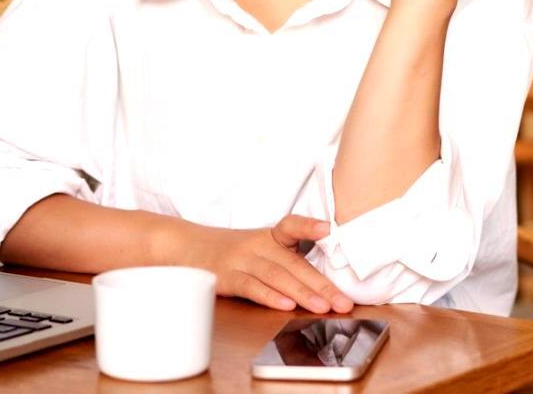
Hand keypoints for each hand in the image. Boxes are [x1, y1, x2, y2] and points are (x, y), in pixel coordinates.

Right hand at [176, 214, 354, 313]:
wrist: (188, 247)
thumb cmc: (234, 252)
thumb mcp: (262, 248)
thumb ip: (289, 260)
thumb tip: (326, 284)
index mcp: (271, 237)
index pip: (291, 226)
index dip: (309, 226)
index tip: (328, 230)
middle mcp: (258, 246)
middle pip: (294, 264)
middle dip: (322, 285)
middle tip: (343, 302)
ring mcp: (241, 260)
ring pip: (276, 276)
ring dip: (301, 293)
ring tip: (322, 307)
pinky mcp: (225, 278)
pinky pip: (250, 287)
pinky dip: (268, 296)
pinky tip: (285, 305)